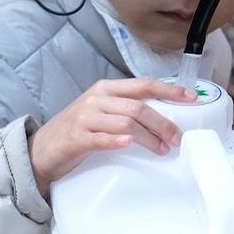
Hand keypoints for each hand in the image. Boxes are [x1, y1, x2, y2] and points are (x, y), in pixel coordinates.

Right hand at [27, 78, 196, 196]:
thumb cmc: (78, 129)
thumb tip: (164, 116)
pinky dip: (117, 140)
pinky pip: (101, 138)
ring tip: (162, 149)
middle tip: (177, 138)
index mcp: (107, 88)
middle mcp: (97, 98)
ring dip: (148, 137)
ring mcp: (85, 117)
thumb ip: (126, 108)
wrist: (42, 148)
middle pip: (138, 106)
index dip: (169, 90)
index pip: (143, 84)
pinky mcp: (76, 138)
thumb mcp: (102, 111)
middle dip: (163, 122)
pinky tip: (128, 144)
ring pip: (125, 122)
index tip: (191, 98)